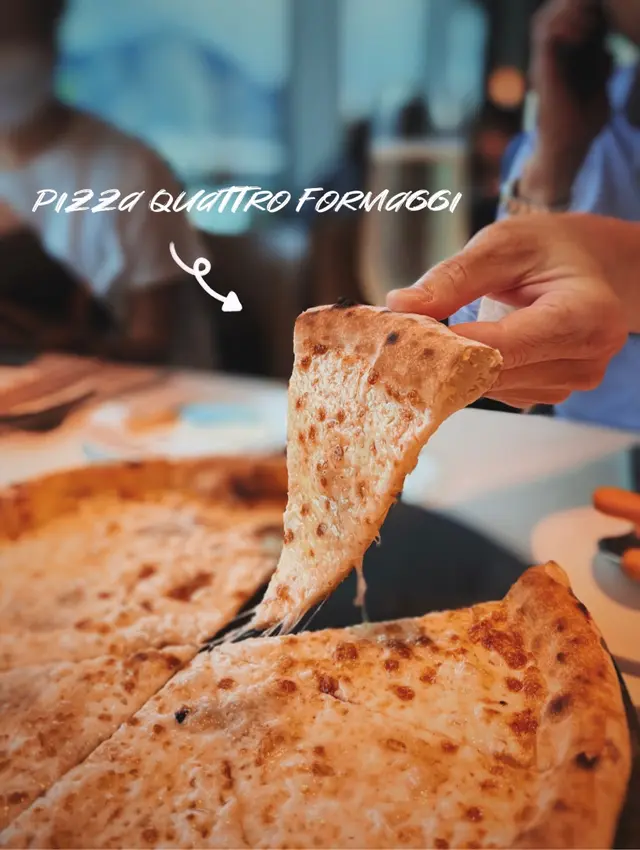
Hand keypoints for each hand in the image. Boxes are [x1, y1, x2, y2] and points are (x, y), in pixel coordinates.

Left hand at [386, 215, 628, 408]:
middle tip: (403, 336)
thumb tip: (400, 305)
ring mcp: (571, 383)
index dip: (455, 346)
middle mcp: (587, 359)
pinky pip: (497, 391)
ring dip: (455, 368)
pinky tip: (466, 348)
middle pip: (498, 374)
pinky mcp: (550, 394)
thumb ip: (453, 277)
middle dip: (446, 357)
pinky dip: (471, 374)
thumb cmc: (548, 249)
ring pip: (492, 388)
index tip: (409, 336)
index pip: (509, 346)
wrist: (587, 267)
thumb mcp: (502, 245)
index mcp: (589, 315)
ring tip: (439, 334)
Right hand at [523, 0, 610, 203]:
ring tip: (589, 21)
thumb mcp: (600, 91)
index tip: (606, 19)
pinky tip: (583, 33)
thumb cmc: (582, 127)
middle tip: (596, 15)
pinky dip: (564, 25)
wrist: (567, 147)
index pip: (569, 23)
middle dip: (575, 8)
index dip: (586, 13)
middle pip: (553, 15)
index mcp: (563, 62)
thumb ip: (602, 70)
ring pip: (545, 19)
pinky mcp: (543, 69)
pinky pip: (547, 34)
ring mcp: (545, 62)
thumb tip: (609, 50)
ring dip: (567, 12)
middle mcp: (550, 59)